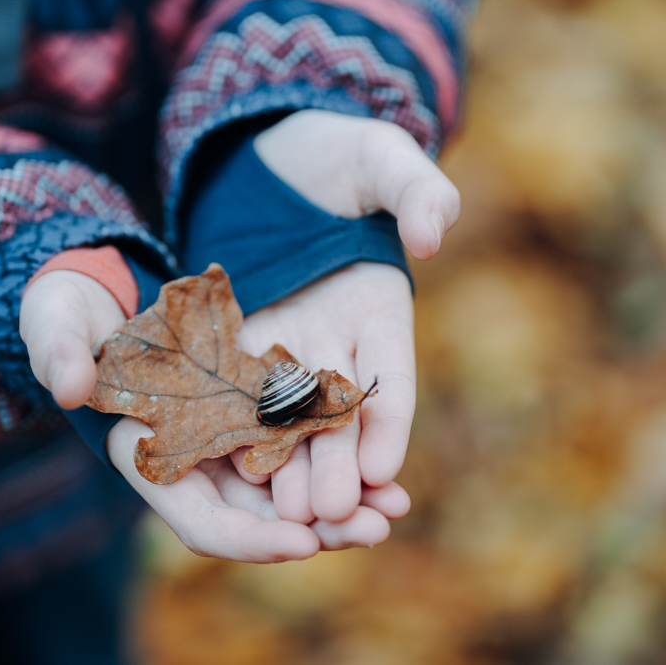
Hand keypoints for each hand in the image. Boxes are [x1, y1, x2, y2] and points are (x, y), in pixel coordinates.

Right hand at [20, 270, 367, 560]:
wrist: (105, 297)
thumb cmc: (71, 311)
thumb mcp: (56, 319)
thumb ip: (56, 347)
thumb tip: (69, 383)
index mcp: (143, 458)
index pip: (197, 519)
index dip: (248, 539)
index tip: (301, 544)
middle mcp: (190, 466)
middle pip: (258, 520)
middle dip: (315, 532)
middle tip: (372, 530)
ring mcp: (225, 447)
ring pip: (290, 495)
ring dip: (341, 507)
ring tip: (392, 509)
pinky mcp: (254, 419)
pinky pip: (302, 453)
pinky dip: (341, 464)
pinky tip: (384, 471)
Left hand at [226, 110, 459, 534]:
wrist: (268, 154)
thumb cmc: (335, 150)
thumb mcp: (381, 158)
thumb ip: (416, 191)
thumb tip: (433, 233)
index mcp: (380, 310)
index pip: (391, 380)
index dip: (390, 424)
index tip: (386, 470)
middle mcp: (334, 341)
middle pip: (340, 415)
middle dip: (339, 466)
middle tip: (332, 515)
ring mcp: (284, 344)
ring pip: (290, 420)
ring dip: (292, 468)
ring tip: (287, 515)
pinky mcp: (236, 339)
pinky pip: (237, 392)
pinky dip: (239, 432)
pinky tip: (232, 470)